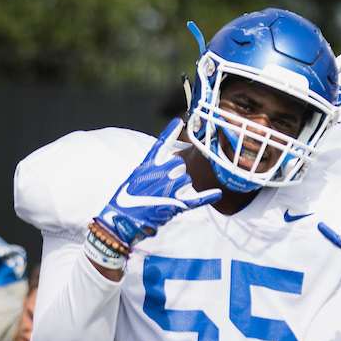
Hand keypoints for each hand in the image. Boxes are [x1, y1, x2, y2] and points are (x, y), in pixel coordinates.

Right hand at [95, 119, 221, 248]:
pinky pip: (197, 199)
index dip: (170, 132)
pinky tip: (218, 194)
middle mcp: (160, 173)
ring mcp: (169, 188)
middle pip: (179, 165)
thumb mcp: (135, 178)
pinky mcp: (176, 203)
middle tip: (165, 185)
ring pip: (186, 180)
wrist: (122, 219)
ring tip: (166, 198)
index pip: (161, 145)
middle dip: (176, 173)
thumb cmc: (126, 200)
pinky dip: (208, 196)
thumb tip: (167, 166)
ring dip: (180, 188)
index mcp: (148, 166)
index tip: (178, 121)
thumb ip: (150, 169)